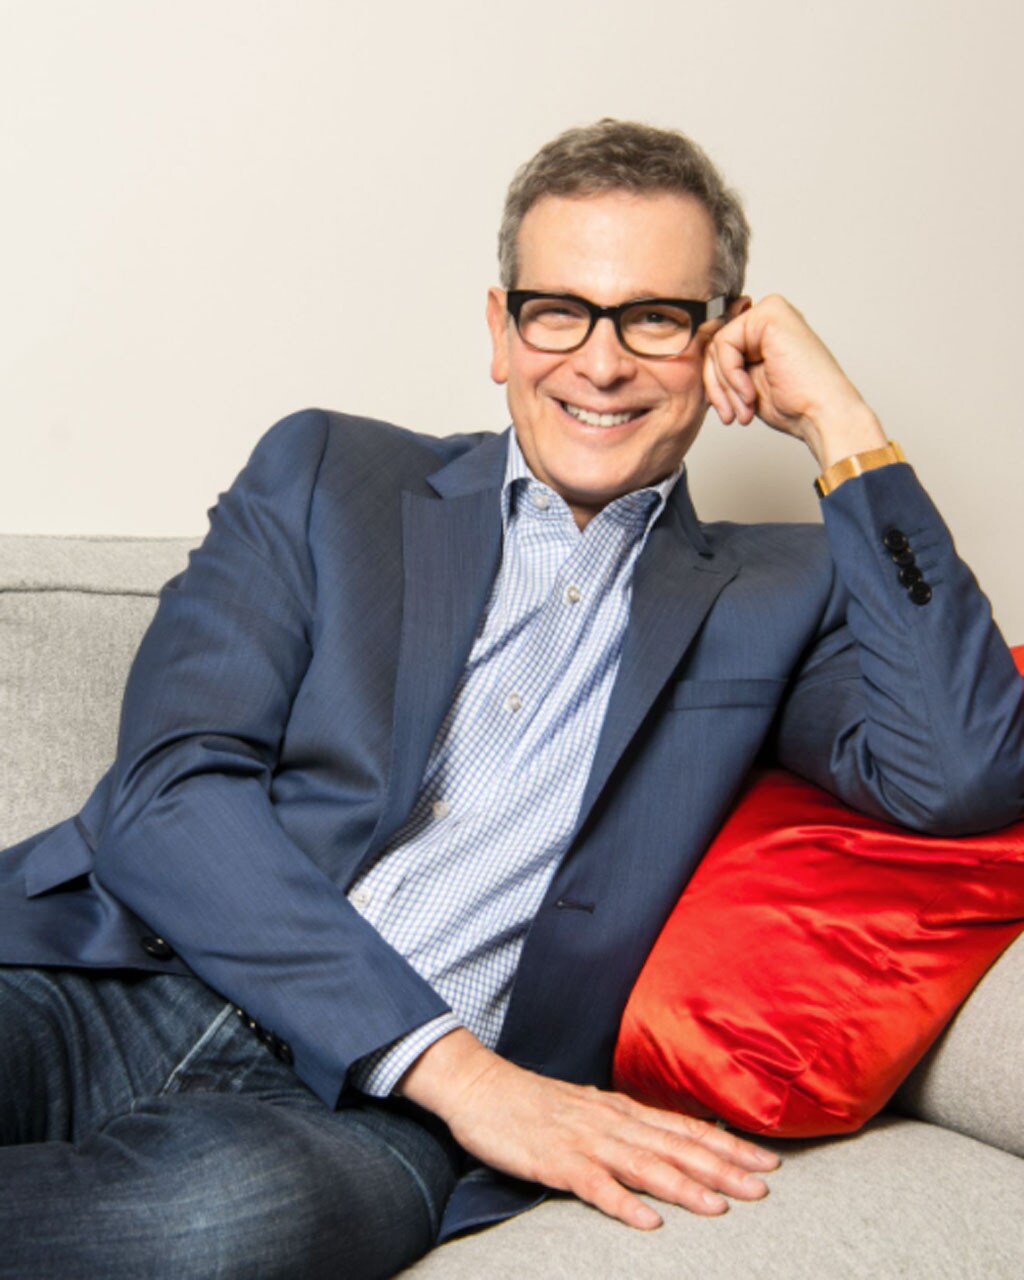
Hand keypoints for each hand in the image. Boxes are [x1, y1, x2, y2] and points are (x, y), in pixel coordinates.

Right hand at [400, 1029, 778, 1229]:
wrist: (480, 1086)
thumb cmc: (534, 1102)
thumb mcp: (588, 1107)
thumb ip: (625, 1124)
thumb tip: (666, 1137)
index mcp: (620, 1110)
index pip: (684, 1128)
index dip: (727, 1145)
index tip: (766, 1159)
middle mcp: (610, 1122)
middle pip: (675, 1146)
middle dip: (722, 1167)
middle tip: (764, 1185)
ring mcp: (583, 1141)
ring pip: (644, 1165)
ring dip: (684, 1187)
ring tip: (721, 1206)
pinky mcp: (554, 1161)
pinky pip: (594, 1186)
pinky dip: (623, 1204)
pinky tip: (649, 1223)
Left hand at [702, 294, 887, 469]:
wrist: (821, 414)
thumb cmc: (793, 405)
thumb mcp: (746, 385)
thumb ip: (725, 366)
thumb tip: (695, 356)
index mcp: (764, 333)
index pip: (717, 350)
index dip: (715, 384)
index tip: (726, 410)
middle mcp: (767, 317)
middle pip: (713, 347)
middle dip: (718, 388)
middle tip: (732, 415)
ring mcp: (770, 311)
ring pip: (716, 347)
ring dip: (725, 387)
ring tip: (743, 410)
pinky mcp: (769, 314)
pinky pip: (725, 344)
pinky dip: (731, 375)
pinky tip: (750, 394)